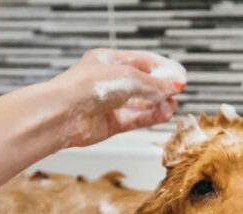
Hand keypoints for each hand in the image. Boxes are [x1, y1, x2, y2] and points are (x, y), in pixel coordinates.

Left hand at [50, 48, 186, 147]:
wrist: (62, 114)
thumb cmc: (86, 87)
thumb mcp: (128, 77)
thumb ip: (154, 83)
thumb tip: (175, 86)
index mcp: (108, 61)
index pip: (142, 62)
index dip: (162, 69)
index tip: (180, 77)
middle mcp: (108, 82)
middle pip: (142, 84)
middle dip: (161, 89)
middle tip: (177, 93)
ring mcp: (108, 103)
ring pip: (140, 103)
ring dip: (158, 105)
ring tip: (172, 107)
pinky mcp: (109, 123)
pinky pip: (134, 119)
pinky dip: (149, 117)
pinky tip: (163, 116)